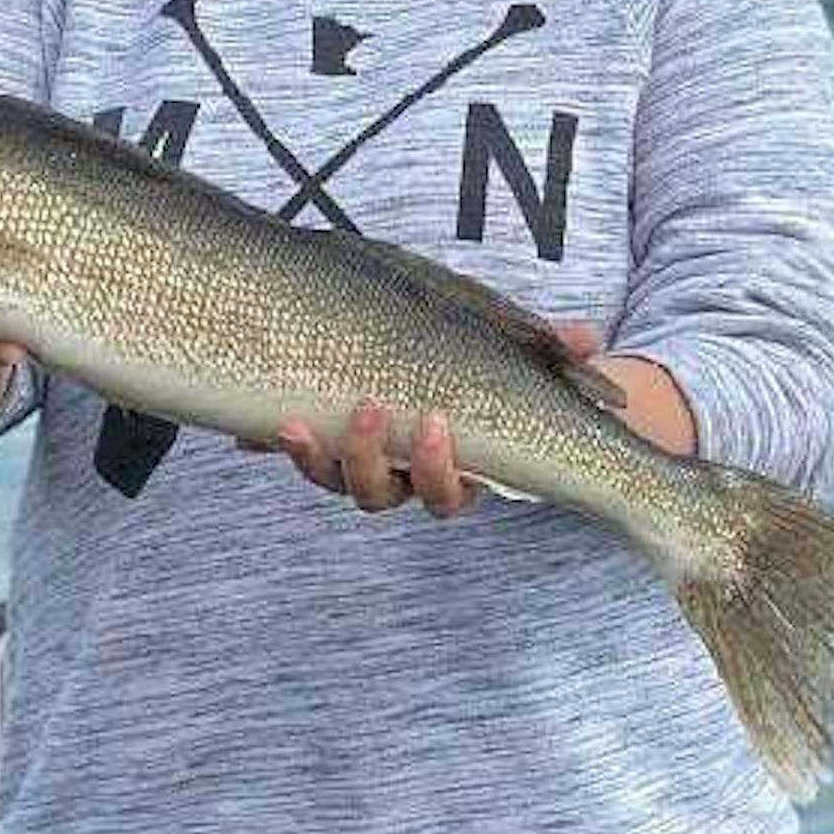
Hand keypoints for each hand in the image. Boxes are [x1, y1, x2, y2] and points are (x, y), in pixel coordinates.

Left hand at [240, 320, 607, 519]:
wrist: (442, 359)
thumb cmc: (488, 369)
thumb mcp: (518, 354)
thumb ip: (554, 350)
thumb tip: (588, 338)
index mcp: (450, 468)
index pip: (445, 491)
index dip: (438, 468)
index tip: (434, 422)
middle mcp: (398, 477)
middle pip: (378, 496)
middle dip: (371, 461)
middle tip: (368, 410)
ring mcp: (355, 461)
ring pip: (332, 481)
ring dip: (312, 459)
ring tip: (295, 425)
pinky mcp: (321, 439)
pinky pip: (292, 451)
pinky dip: (264, 441)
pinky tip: (244, 432)